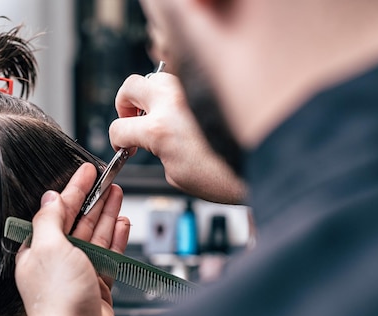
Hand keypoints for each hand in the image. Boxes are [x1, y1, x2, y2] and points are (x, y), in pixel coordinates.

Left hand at [15, 163, 130, 315]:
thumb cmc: (58, 300)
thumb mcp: (48, 248)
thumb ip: (49, 220)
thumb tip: (50, 197)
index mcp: (37, 250)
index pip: (57, 211)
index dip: (74, 189)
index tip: (87, 172)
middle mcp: (56, 260)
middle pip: (78, 221)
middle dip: (93, 199)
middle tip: (108, 180)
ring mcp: (78, 272)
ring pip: (95, 236)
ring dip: (107, 214)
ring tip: (118, 194)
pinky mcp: (97, 285)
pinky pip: (108, 255)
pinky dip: (116, 238)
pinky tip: (122, 224)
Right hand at [109, 73, 245, 203]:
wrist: (260, 170)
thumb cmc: (225, 177)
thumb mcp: (175, 174)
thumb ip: (155, 150)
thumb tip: (151, 141)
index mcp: (161, 129)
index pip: (120, 127)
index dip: (117, 141)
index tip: (123, 145)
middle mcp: (174, 102)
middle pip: (131, 86)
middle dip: (125, 105)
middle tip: (131, 119)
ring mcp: (192, 91)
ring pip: (157, 76)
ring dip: (150, 94)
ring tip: (156, 113)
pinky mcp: (209, 90)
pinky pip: (183, 82)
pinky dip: (175, 94)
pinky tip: (181, 112)